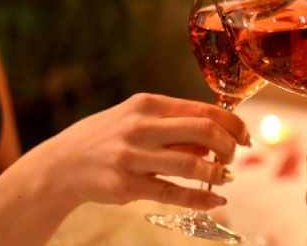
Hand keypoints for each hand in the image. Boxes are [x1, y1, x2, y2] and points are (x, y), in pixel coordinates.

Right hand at [23, 93, 249, 209]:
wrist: (60, 164)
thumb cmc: (109, 139)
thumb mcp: (138, 120)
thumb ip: (176, 126)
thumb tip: (218, 138)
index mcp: (149, 104)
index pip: (204, 110)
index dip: (234, 124)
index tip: (246, 137)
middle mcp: (141, 126)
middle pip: (204, 131)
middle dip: (229, 146)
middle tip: (234, 157)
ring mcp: (132, 156)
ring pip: (191, 163)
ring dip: (217, 173)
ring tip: (225, 177)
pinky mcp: (126, 185)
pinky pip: (173, 192)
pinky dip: (200, 198)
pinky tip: (216, 201)